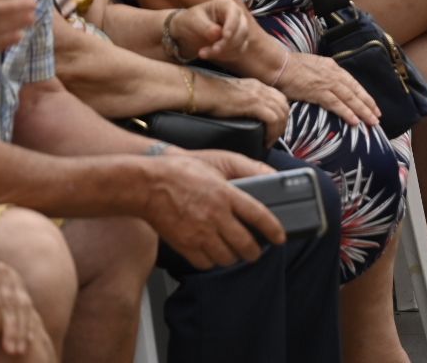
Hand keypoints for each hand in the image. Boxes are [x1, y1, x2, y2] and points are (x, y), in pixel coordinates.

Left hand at [0, 244, 42, 358]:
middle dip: (12, 329)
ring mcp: (13, 276)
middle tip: (12, 350)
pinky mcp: (19, 282)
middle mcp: (2, 273)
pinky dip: (29, 320)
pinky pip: (28, 302)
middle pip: (11, 304)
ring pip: (23, 304)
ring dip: (23, 327)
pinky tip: (29, 336)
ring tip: (21, 348)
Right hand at [141, 153, 285, 267]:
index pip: (259, 216)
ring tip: (234, 252)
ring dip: (234, 257)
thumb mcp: (216, 163)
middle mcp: (215, 216)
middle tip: (256, 251)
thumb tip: (267, 177)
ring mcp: (200, 233)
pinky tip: (213, 253)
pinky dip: (212, 261)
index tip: (281, 237)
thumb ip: (244, 172)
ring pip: (227, 257)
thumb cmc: (179, 171)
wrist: (145, 185)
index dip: (273, 229)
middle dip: (255, 251)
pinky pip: (205, 263)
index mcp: (226, 194)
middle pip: (245, 244)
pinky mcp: (184, 245)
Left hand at [172, 0, 253, 63]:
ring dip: (224, 51)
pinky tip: (211, 55)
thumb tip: (218, 33)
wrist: (188, 33)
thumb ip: (205, 26)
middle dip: (227, 43)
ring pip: (241, 42)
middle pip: (241, 30)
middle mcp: (236, 15)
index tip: (224, 36)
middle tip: (212, 50)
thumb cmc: (190, 21)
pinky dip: (226, 56)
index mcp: (226, 4)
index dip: (232, 26)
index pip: (235, 14)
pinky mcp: (238, 42)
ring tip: (203, 53)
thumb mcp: (192, 21)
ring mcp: (239, 29)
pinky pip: (238, 51)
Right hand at [196, 73, 290, 143]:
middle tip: (274, 138)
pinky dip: (272, 132)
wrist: (203, 91)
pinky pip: (273, 120)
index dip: (281, 115)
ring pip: (281, 114)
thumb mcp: (235, 95)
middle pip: (284, 106)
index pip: (280, 99)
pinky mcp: (254, 104)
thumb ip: (245, 100)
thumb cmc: (211, 95)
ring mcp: (259, 95)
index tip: (276, 128)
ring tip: (270, 142)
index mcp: (257, 85)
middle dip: (283, 124)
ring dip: (278, 131)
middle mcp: (261, 88)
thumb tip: (248, 114)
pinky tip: (266, 141)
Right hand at [275, 50, 380, 127]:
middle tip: (377, 117)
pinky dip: (347, 112)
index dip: (364, 95)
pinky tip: (355, 121)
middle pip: (355, 91)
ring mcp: (327, 83)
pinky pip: (336, 104)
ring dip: (362, 111)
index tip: (372, 105)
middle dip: (368, 105)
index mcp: (332, 67)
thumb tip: (329, 85)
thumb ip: (323, 74)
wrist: (278, 65)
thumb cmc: (291, 67)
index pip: (352, 83)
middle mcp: (333, 74)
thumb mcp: (313, 66)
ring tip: (371, 121)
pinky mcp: (318, 91)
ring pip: (350, 98)